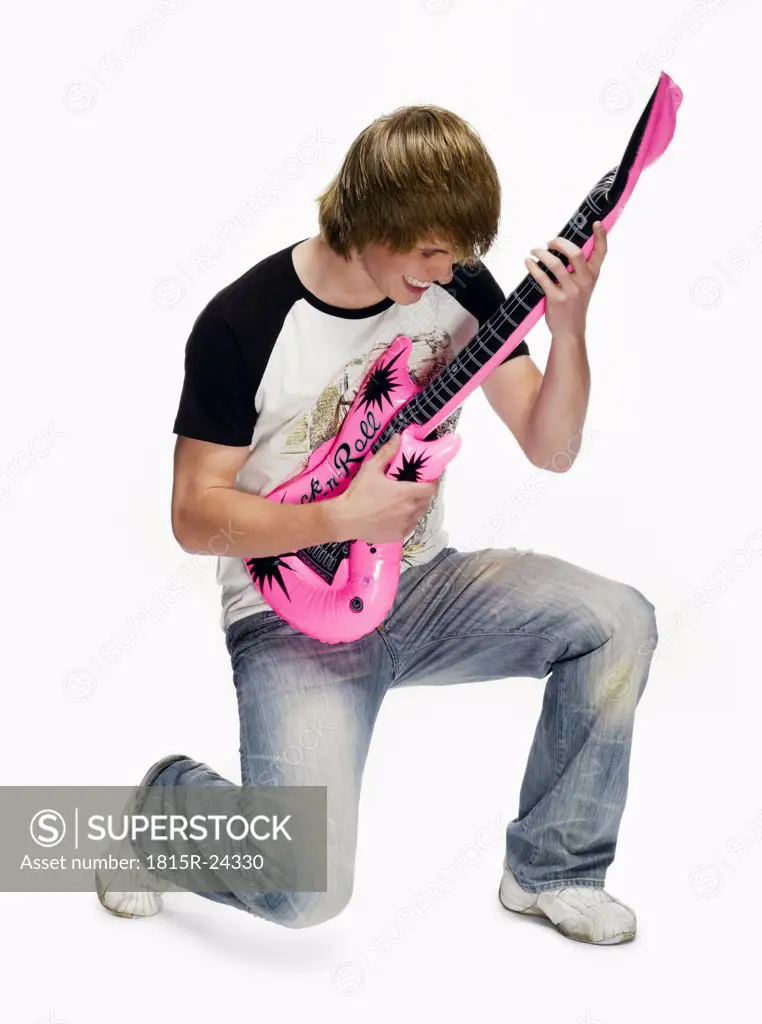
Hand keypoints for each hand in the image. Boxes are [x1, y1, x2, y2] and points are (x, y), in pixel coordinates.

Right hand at [329, 434, 438, 544]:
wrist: (344, 519)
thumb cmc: (357, 494)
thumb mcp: (370, 469)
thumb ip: (387, 453)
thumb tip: (397, 438)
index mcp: (406, 493)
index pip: (431, 488)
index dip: (432, 481)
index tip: (427, 477)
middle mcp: (409, 510)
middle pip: (427, 500)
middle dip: (424, 492)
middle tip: (414, 485)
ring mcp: (405, 524)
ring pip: (420, 513)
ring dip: (417, 505)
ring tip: (406, 499)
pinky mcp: (398, 535)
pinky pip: (411, 525)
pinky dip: (409, 518)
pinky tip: (398, 513)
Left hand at [524, 221, 607, 339]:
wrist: (570, 332)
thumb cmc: (574, 306)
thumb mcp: (583, 287)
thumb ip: (579, 270)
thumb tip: (564, 247)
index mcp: (593, 276)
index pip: (601, 253)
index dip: (601, 236)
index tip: (596, 223)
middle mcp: (584, 282)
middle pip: (575, 253)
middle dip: (560, 242)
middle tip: (550, 242)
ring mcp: (571, 291)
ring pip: (555, 264)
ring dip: (542, 253)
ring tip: (534, 251)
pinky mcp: (556, 299)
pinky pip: (542, 278)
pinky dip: (533, 267)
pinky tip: (528, 262)